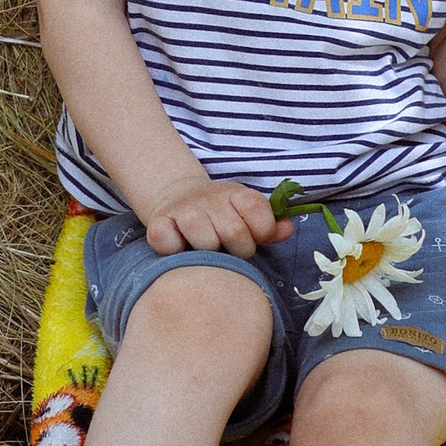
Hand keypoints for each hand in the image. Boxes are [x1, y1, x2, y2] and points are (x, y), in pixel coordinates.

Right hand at [141, 176, 278, 255]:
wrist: (177, 197)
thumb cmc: (221, 215)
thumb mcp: (247, 214)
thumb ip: (270, 226)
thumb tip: (287, 229)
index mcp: (236, 194)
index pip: (258, 210)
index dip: (262, 231)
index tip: (256, 237)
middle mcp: (209, 198)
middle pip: (235, 233)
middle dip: (238, 250)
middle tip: (230, 250)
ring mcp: (183, 210)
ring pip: (205, 241)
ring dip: (208, 252)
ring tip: (207, 249)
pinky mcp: (158, 224)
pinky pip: (169, 243)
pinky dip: (174, 250)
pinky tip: (180, 248)